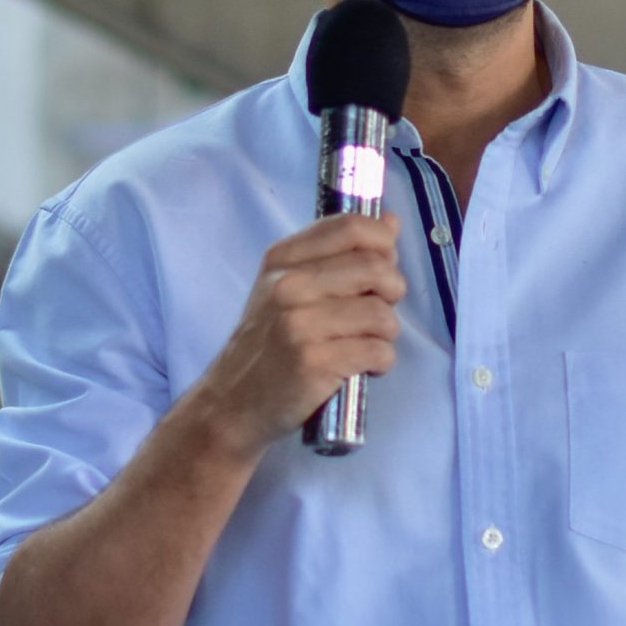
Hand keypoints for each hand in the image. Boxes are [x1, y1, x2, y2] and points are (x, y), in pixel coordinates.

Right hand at [190, 213, 405, 453]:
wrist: (233, 403)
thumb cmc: (269, 344)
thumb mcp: (289, 289)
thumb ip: (338, 254)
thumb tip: (391, 223)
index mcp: (284, 259)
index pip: (353, 227)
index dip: (384, 244)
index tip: (382, 266)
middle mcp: (289, 285)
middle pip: (376, 267)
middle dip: (392, 291)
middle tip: (377, 313)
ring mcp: (300, 323)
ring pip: (382, 313)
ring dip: (386, 334)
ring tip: (365, 344)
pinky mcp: (314, 362)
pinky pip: (379, 351)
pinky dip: (381, 362)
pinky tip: (363, 367)